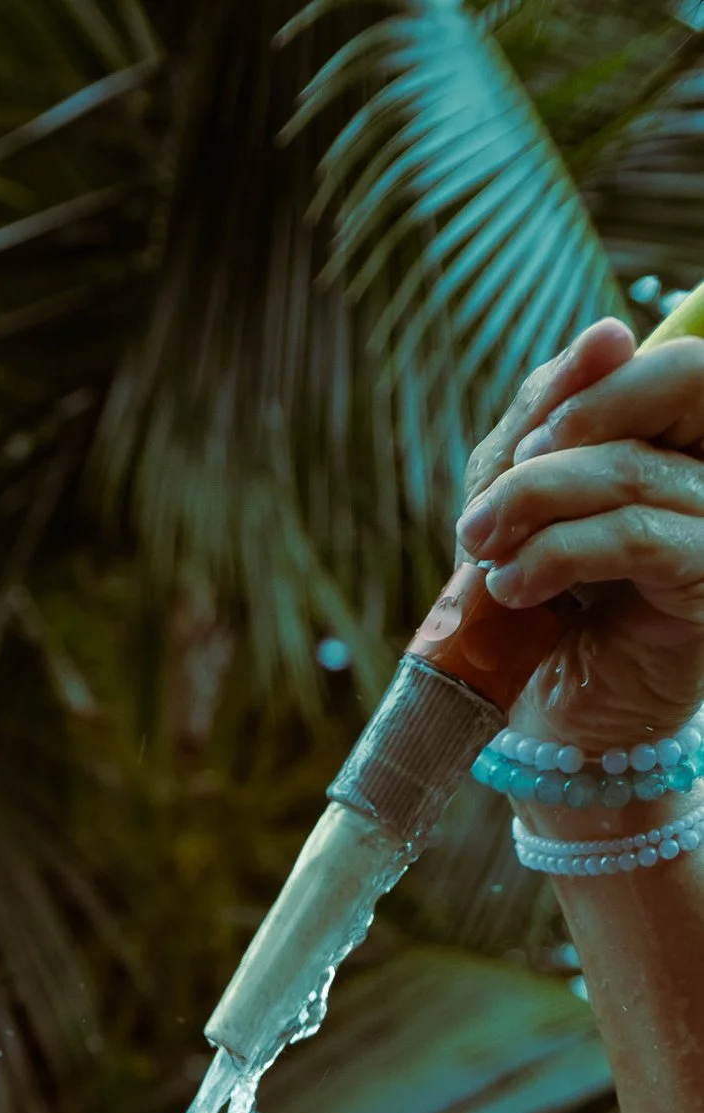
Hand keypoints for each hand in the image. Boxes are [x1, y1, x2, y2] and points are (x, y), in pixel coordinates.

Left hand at [454, 320, 703, 754]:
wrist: (554, 727)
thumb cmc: (542, 611)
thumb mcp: (527, 500)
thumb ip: (550, 420)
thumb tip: (605, 335)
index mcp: (687, 441)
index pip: (672, 364)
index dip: (595, 379)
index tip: (523, 441)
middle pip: (685, 382)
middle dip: (577, 419)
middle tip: (498, 486)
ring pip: (634, 469)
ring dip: (535, 503)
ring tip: (480, 550)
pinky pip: (638, 538)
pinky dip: (558, 554)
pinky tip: (511, 585)